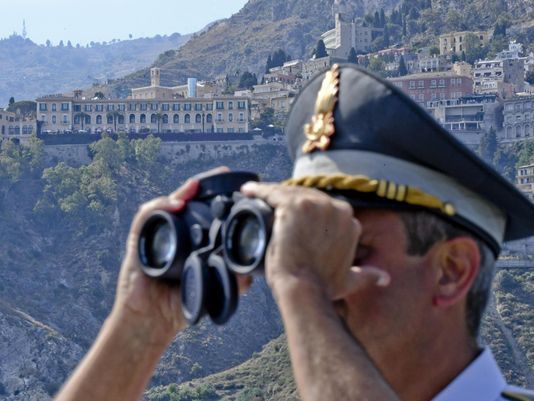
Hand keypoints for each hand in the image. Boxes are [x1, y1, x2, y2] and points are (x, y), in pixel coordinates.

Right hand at [112, 167, 230, 346]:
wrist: (150, 321)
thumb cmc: (177, 305)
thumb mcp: (209, 290)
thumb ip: (230, 282)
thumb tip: (251, 273)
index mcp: (190, 242)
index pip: (204, 213)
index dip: (217, 198)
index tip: (235, 187)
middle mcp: (174, 234)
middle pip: (187, 202)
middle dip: (203, 186)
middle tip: (222, 174)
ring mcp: (155, 235)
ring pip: (167, 204)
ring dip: (182, 192)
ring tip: (197, 185)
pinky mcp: (139, 241)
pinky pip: (146, 218)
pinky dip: (159, 207)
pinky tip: (175, 205)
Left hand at [241, 183, 389, 300]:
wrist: (304, 290)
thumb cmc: (323, 287)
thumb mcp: (349, 280)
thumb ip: (368, 276)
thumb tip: (384, 278)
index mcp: (349, 220)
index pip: (322, 207)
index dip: (305, 211)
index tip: (289, 219)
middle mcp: (337, 208)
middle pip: (306, 196)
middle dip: (288, 201)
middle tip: (268, 208)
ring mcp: (316, 205)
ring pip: (289, 192)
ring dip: (271, 194)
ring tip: (255, 199)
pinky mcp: (295, 205)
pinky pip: (272, 192)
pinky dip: (258, 190)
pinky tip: (247, 191)